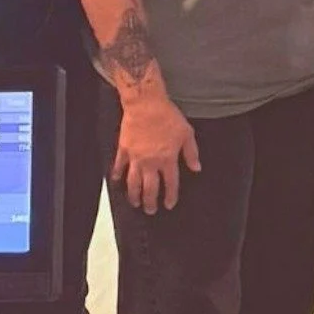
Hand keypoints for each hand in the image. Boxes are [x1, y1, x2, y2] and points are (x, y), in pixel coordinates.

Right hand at [114, 95, 200, 213]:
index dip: (170, 196)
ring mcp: (135, 158)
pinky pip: (119, 167)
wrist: (146, 103)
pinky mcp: (124, 150)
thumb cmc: (168, 116)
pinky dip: (117, 176)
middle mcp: (151, 163)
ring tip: (136, 203)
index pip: (170, 184)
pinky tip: (117, 181)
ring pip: (133, 183)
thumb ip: (191, 152)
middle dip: (150, 202)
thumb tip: (196, 168)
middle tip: (151, 210)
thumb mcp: (186, 132)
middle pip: (150, 189)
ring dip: (134, 195)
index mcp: (167, 159)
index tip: (169, 204)